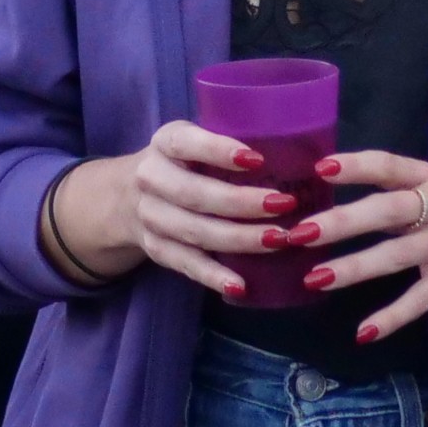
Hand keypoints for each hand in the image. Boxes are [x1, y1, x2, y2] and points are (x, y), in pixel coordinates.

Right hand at [50, 118, 305, 298]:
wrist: (124, 195)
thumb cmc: (183, 163)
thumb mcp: (194, 141)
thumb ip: (230, 142)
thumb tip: (303, 152)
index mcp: (166, 142)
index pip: (187, 143)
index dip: (219, 150)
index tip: (257, 159)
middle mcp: (151, 178)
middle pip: (195, 195)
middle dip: (240, 202)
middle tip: (284, 205)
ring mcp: (151, 217)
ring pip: (194, 232)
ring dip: (238, 239)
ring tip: (279, 240)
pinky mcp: (155, 249)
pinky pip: (186, 265)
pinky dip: (214, 276)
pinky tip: (241, 285)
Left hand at [288, 152, 427, 344]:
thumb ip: (396, 186)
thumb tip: (332, 182)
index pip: (391, 165)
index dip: (358, 165)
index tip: (322, 168)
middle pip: (388, 211)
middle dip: (344, 222)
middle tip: (301, 233)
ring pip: (397, 256)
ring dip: (355, 268)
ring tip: (315, 279)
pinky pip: (420, 300)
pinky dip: (393, 317)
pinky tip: (363, 332)